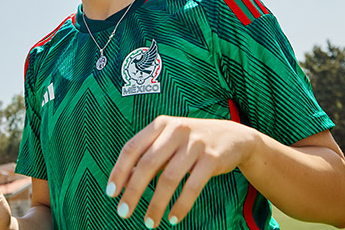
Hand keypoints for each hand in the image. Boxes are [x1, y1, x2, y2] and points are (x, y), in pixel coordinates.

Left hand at [106, 115, 256, 226]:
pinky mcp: (212, 159)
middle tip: (123, 212)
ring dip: (156, 204)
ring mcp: (195, 144)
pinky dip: (181, 205)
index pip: (132, 148)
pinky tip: (173, 218)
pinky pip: (193, 186)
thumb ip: (147, 155)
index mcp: (160, 124)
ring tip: (149, 222)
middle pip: (147, 164)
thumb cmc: (191, 142)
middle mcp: (176, 130)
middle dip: (133, 191)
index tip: (111, 193)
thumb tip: (124, 179)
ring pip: (169, 178)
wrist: (233, 137)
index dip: (119, 171)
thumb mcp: (168, 140)